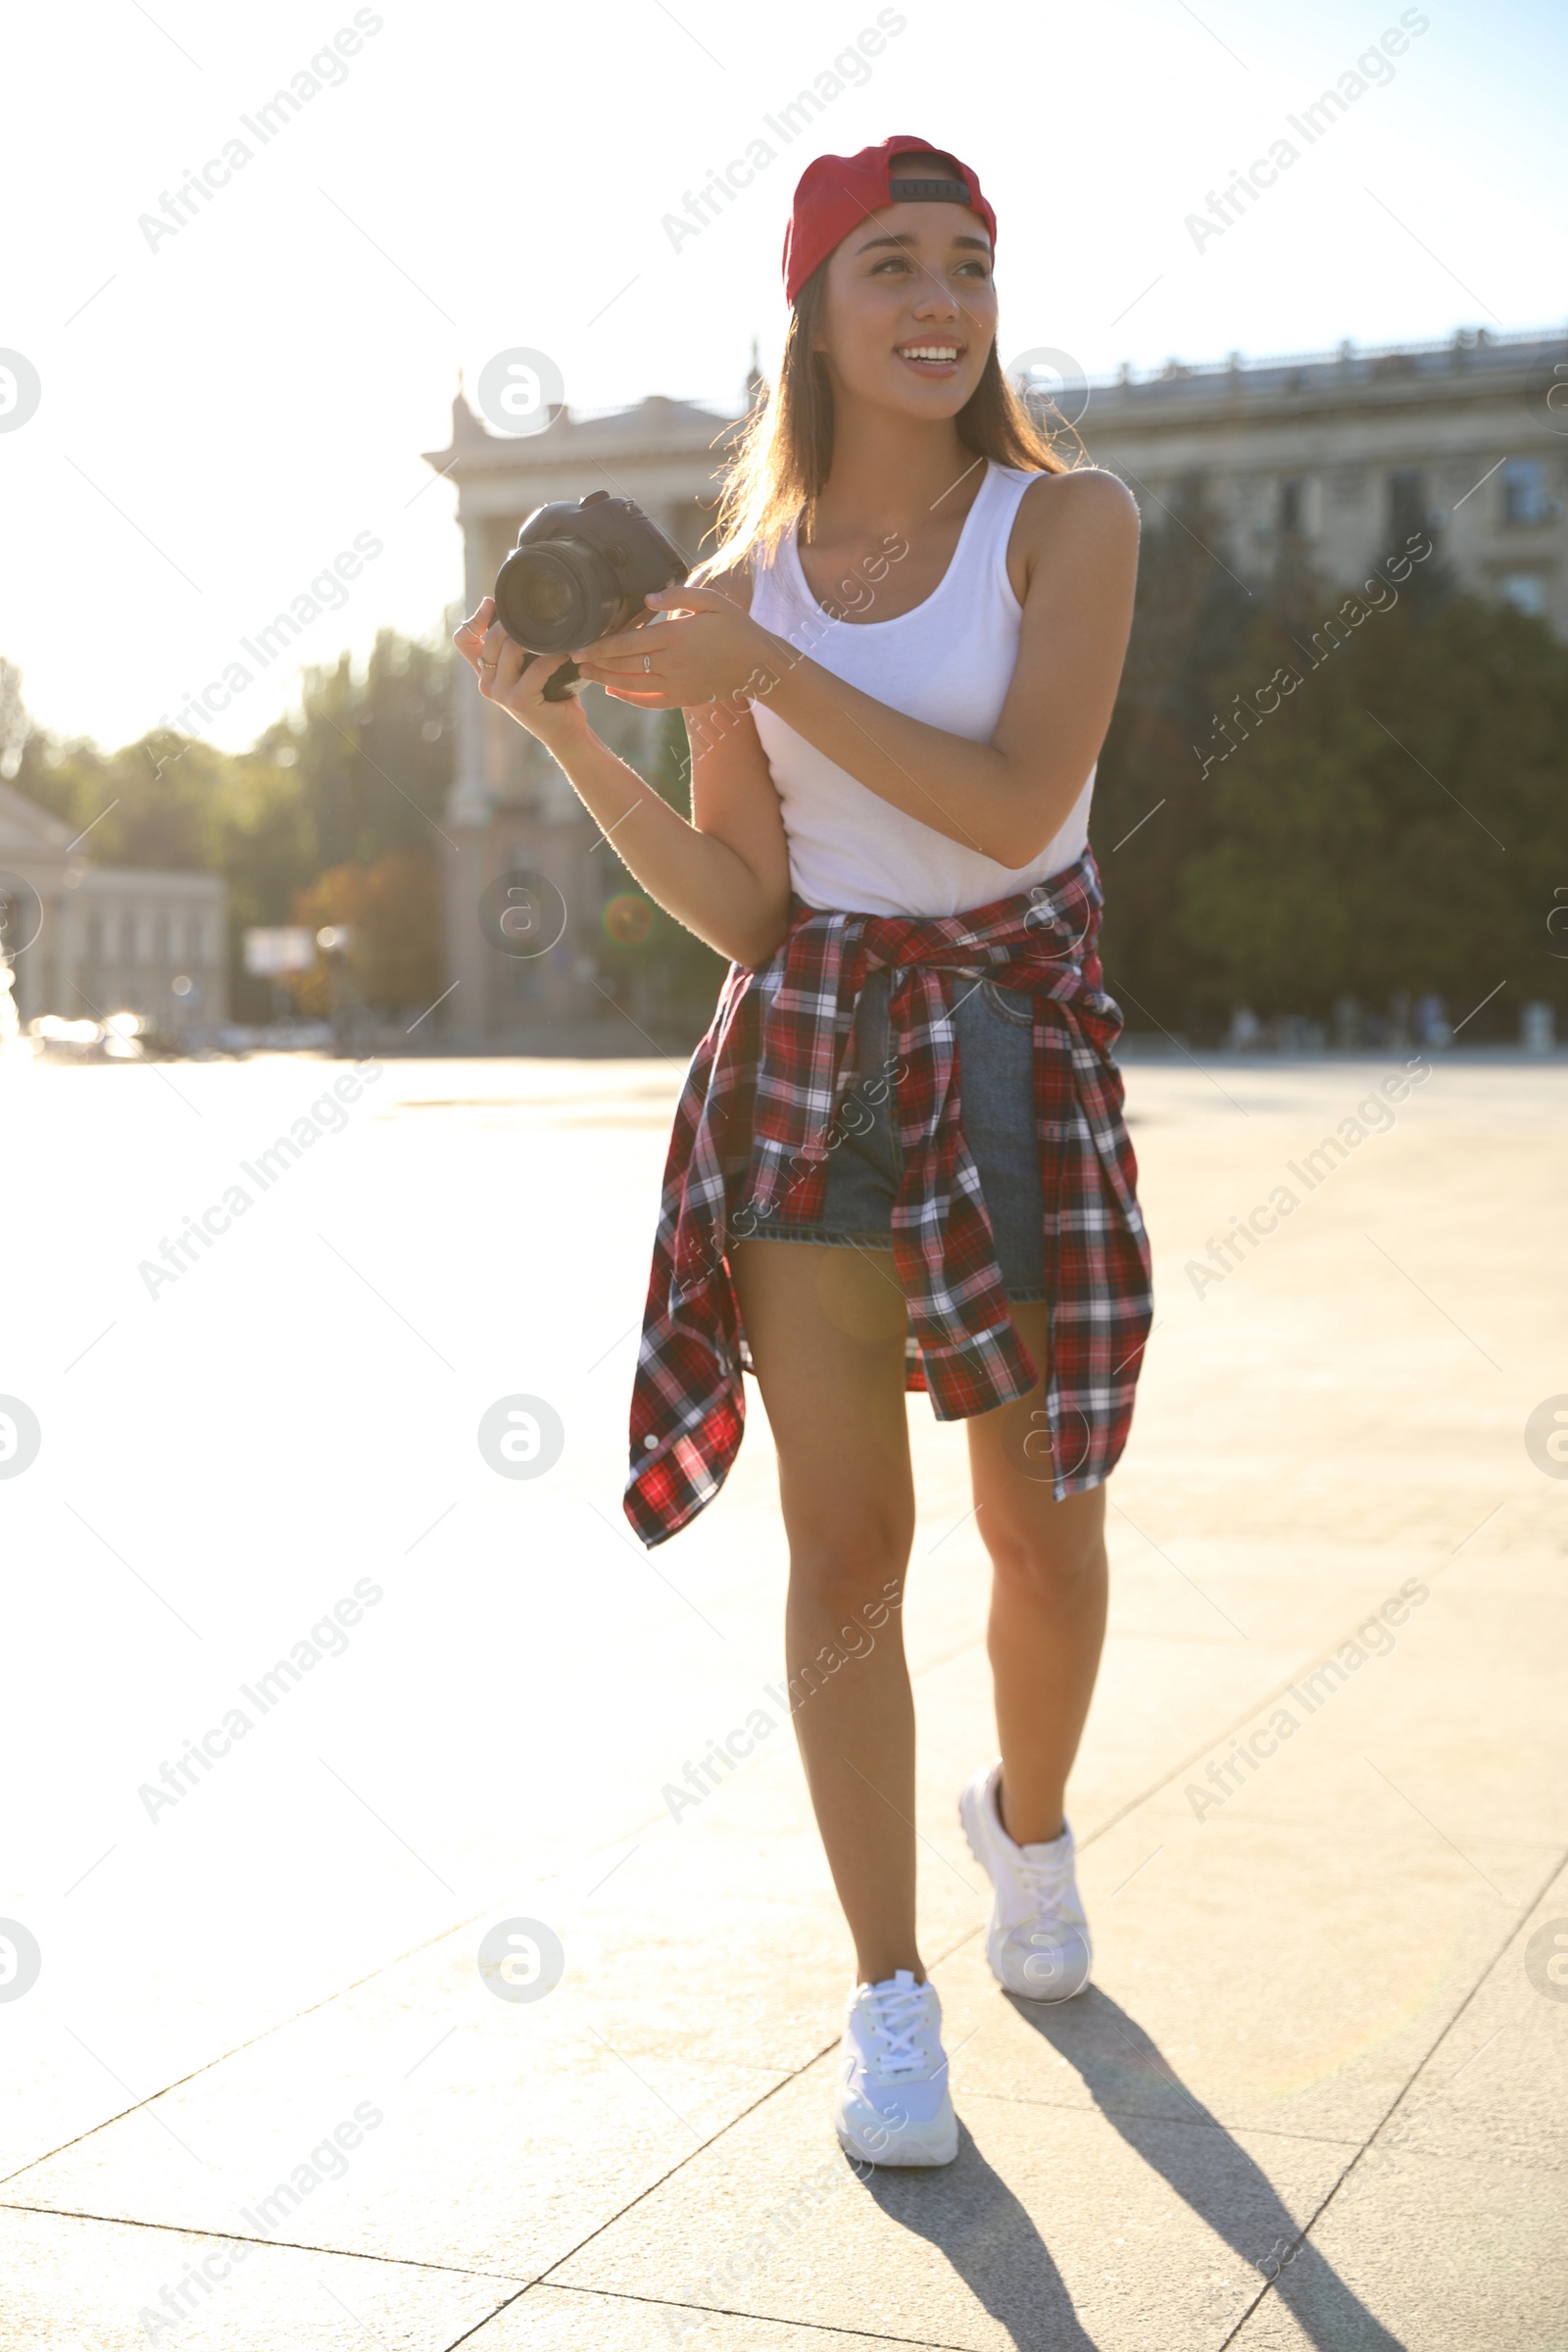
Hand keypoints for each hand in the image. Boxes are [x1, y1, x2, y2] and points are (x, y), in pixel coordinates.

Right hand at [453, 597, 590, 746]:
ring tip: (557, 638)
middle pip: (491, 638)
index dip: (475, 618)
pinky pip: (537, 667)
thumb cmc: (552, 698)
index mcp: (484, 675)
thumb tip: (520, 613)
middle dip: (515, 624)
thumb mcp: (529, 670)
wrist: (565, 734)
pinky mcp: (519, 700)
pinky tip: (566, 655)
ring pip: (511, 648)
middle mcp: (486, 684)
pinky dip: (554, 658)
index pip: (463, 640)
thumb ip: (518, 650)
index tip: (492, 603)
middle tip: (542, 622)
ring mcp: (500, 694)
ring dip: (538, 639)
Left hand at [571, 585, 779, 709]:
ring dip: (605, 681)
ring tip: (585, 675)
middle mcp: (672, 663)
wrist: (760, 664)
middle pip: (624, 664)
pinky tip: (613, 692)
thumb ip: (678, 597)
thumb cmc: (736, 626)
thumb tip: (647, 599)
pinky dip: (629, 698)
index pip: (627, 643)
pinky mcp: (683, 699)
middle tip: (573, 659)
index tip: (579, 645)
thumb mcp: (711, 601)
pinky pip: (649, 701)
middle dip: (596, 663)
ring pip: (632, 684)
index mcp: (675, 637)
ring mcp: (677, 684)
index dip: (600, 646)